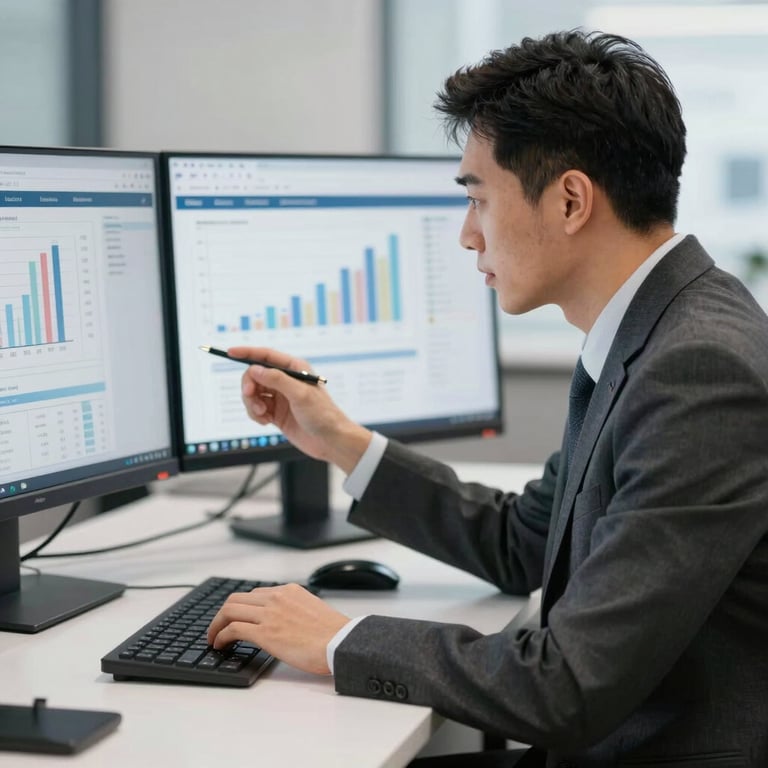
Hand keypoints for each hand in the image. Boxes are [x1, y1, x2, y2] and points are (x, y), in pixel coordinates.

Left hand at [206, 583, 350, 674]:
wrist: (340, 643)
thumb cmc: (332, 634)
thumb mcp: (312, 609)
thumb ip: (294, 610)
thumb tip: (282, 623)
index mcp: (289, 591)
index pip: (255, 594)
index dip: (241, 608)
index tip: (234, 619)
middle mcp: (276, 598)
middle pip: (236, 599)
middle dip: (222, 614)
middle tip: (217, 628)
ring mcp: (269, 614)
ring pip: (230, 610)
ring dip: (216, 624)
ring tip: (213, 638)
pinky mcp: (265, 633)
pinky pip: (233, 629)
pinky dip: (221, 636)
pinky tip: (220, 645)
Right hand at [229, 346, 370, 473]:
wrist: (330, 441)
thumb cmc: (323, 415)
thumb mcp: (300, 394)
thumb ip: (277, 380)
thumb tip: (255, 369)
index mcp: (295, 369)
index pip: (266, 356)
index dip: (247, 353)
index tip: (230, 352)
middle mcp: (286, 381)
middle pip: (254, 376)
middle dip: (249, 386)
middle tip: (251, 397)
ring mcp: (280, 397)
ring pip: (253, 393)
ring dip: (252, 403)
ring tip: (262, 415)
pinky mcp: (276, 413)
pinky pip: (256, 409)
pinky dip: (255, 415)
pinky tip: (265, 422)